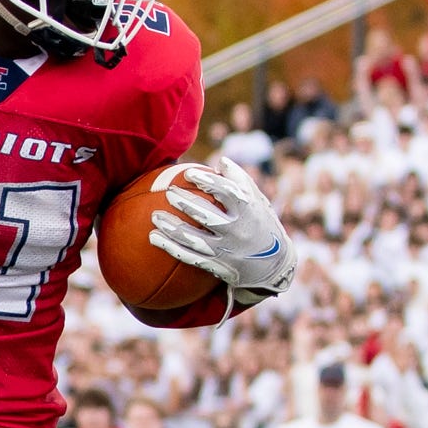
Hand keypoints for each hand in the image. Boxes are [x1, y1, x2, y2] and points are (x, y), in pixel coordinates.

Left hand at [147, 156, 297, 305]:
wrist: (274, 265)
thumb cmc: (262, 224)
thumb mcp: (258, 202)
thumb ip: (240, 182)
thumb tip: (220, 162)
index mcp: (249, 210)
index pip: (227, 193)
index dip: (207, 182)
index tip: (189, 173)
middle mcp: (238, 230)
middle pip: (207, 216)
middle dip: (185, 203)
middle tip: (168, 193)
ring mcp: (226, 250)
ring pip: (194, 239)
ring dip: (171, 228)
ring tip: (154, 216)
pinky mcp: (216, 265)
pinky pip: (189, 256)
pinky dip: (170, 247)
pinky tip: (154, 237)